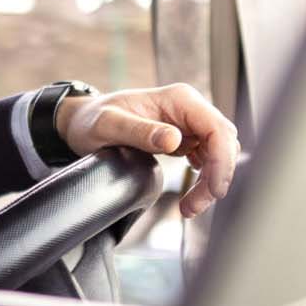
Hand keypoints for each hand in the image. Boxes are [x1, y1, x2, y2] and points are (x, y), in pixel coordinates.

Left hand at [55, 82, 238, 218]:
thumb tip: (173, 140)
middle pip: (223, 143)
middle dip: (217, 177)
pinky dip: (204, 179)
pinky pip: (207, 159)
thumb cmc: (92, 120)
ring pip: (218, 154)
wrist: (82, 122)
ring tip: (190, 207)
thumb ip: (140, 132)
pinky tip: (191, 195)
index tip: (212, 189)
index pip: (217, 129)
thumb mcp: (108, 126)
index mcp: (179, 99)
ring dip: (211, 182)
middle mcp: (189, 108)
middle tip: (195, 207)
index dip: (222, 161)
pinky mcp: (185, 138)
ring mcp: (188, 123)